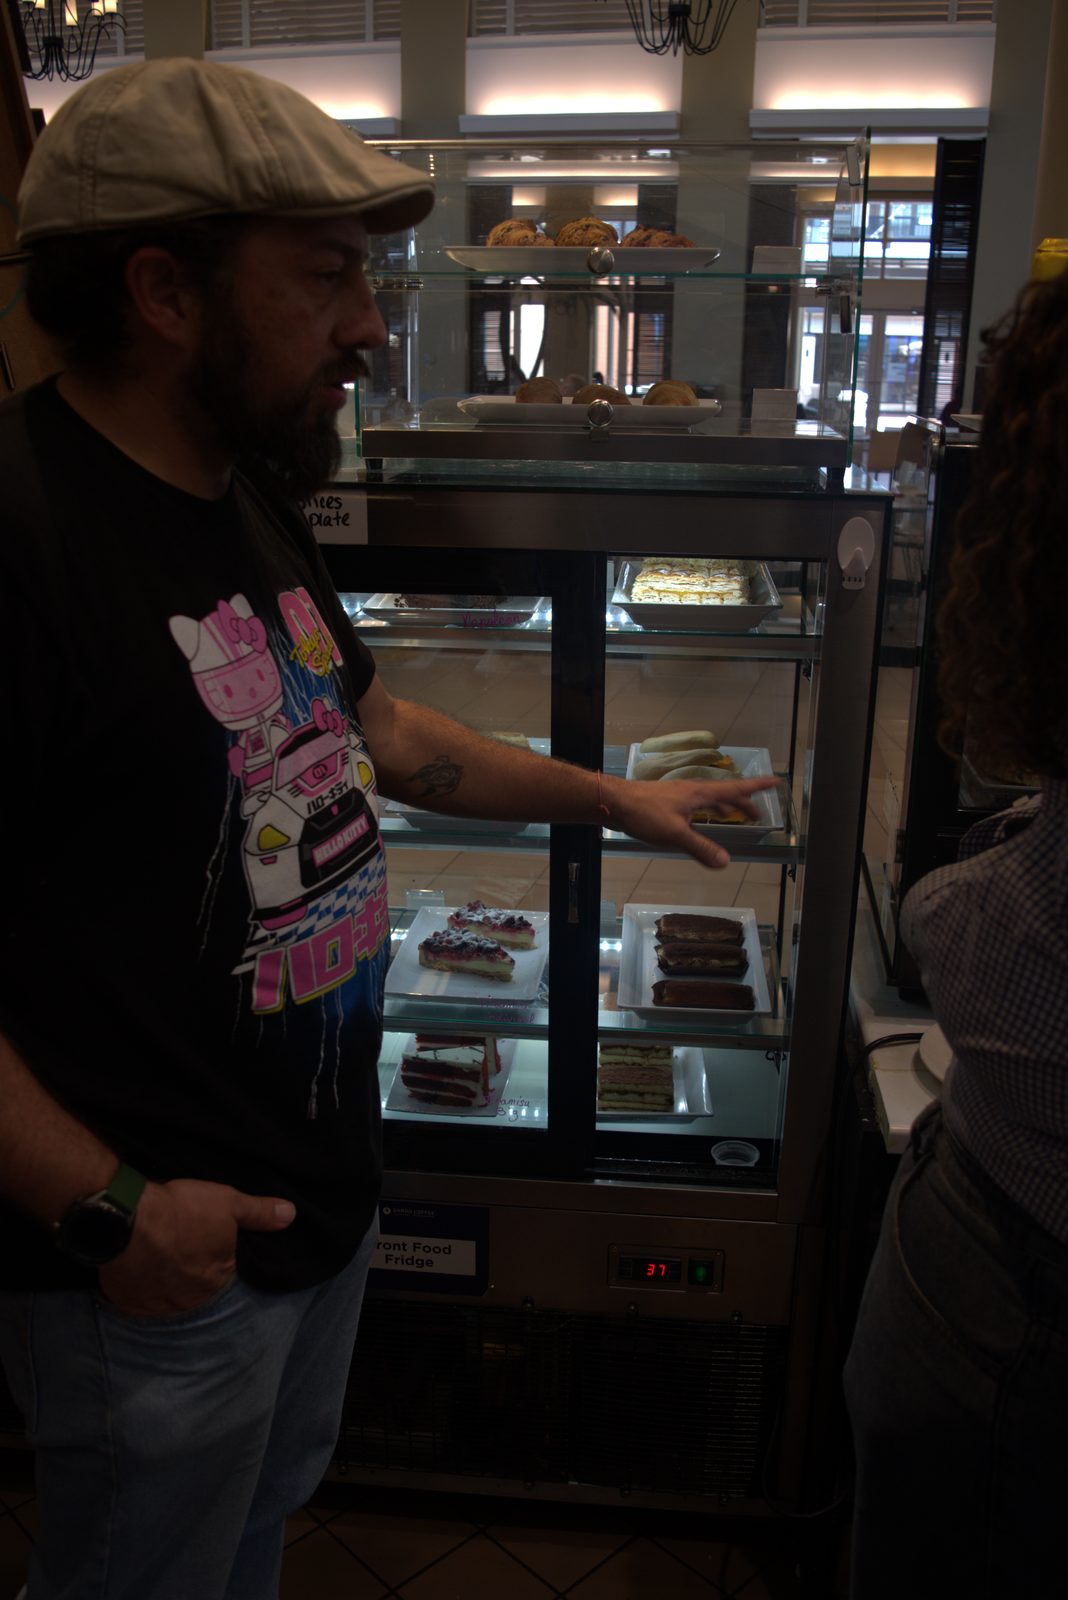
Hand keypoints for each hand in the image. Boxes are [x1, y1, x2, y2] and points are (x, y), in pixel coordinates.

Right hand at [97, 1178, 294, 1317]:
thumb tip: (291, 1215)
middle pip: (195, 1285)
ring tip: (157, 1256)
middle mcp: (191, 1298)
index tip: (201, 1238)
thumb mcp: (227, 1202)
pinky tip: (137, 1269)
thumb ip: (259, 1213)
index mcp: (218, 1277)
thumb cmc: (181, 1210)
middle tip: (178, 1244)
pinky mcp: (129, 1304)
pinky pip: (138, 1300)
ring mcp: (158, 1305)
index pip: (224, 1270)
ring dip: (165, 1280)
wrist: (126, 1219)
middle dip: (190, 1269)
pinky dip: (139, 1287)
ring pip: (167, 1294)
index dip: (214, 1252)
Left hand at [603, 773, 780, 868]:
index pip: (736, 788)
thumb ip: (701, 847)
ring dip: (725, 807)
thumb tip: (726, 862)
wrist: (616, 802)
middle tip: (756, 815)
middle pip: (725, 793)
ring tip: (733, 817)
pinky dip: (707, 810)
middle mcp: (694, 790)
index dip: (757, 786)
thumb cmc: (645, 814)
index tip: (775, 782)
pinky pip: (697, 803)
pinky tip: (700, 820)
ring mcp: (681, 794)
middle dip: (743, 802)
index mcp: (700, 793)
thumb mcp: (676, 834)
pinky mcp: (670, 801)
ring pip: (710, 798)